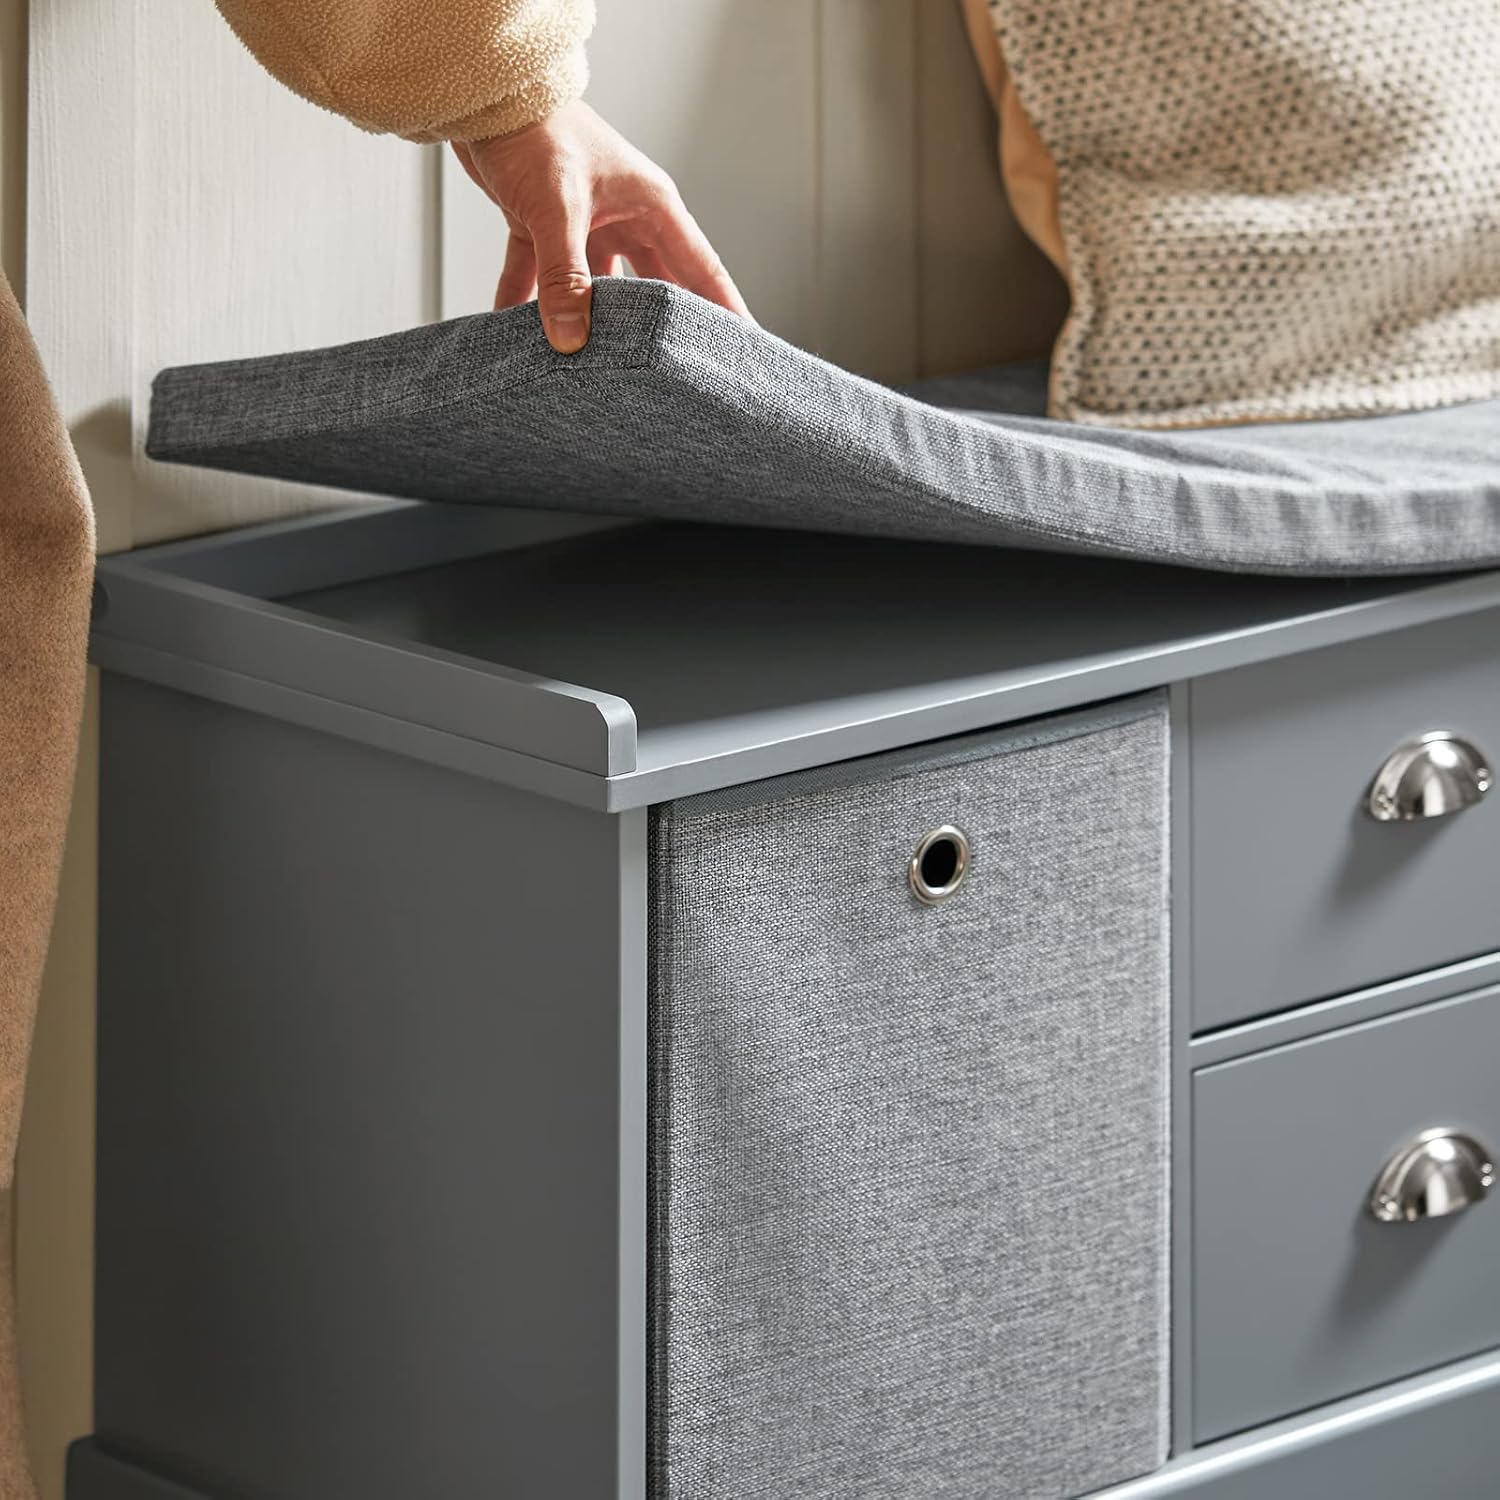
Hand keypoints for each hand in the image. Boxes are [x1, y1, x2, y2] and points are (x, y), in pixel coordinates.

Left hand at [452, 101, 751, 353]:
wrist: (483, 92)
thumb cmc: (534, 129)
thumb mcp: (556, 207)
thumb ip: (565, 276)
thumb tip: (571, 339)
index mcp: (651, 207)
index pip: (700, 270)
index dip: (723, 310)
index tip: (741, 349)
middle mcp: (625, 218)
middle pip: (652, 288)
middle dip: (656, 331)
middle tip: (671, 375)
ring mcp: (585, 225)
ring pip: (594, 289)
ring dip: (585, 321)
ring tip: (590, 368)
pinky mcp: (541, 227)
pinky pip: (539, 277)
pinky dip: (526, 303)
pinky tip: (514, 336)